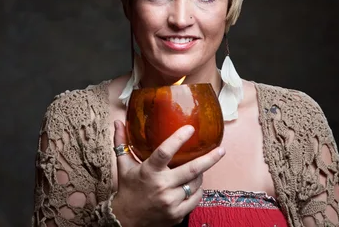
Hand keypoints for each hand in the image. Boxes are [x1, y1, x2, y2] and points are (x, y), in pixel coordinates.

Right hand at [110, 120, 225, 226]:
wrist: (126, 220)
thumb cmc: (127, 189)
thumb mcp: (123, 166)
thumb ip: (122, 143)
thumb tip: (117, 122)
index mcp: (148, 171)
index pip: (165, 152)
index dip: (178, 139)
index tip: (190, 129)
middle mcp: (161, 186)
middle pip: (191, 169)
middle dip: (209, 159)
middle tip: (221, 150)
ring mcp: (170, 202)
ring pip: (195, 184)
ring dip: (200, 175)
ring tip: (198, 169)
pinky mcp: (177, 214)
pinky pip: (195, 199)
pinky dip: (197, 190)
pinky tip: (193, 185)